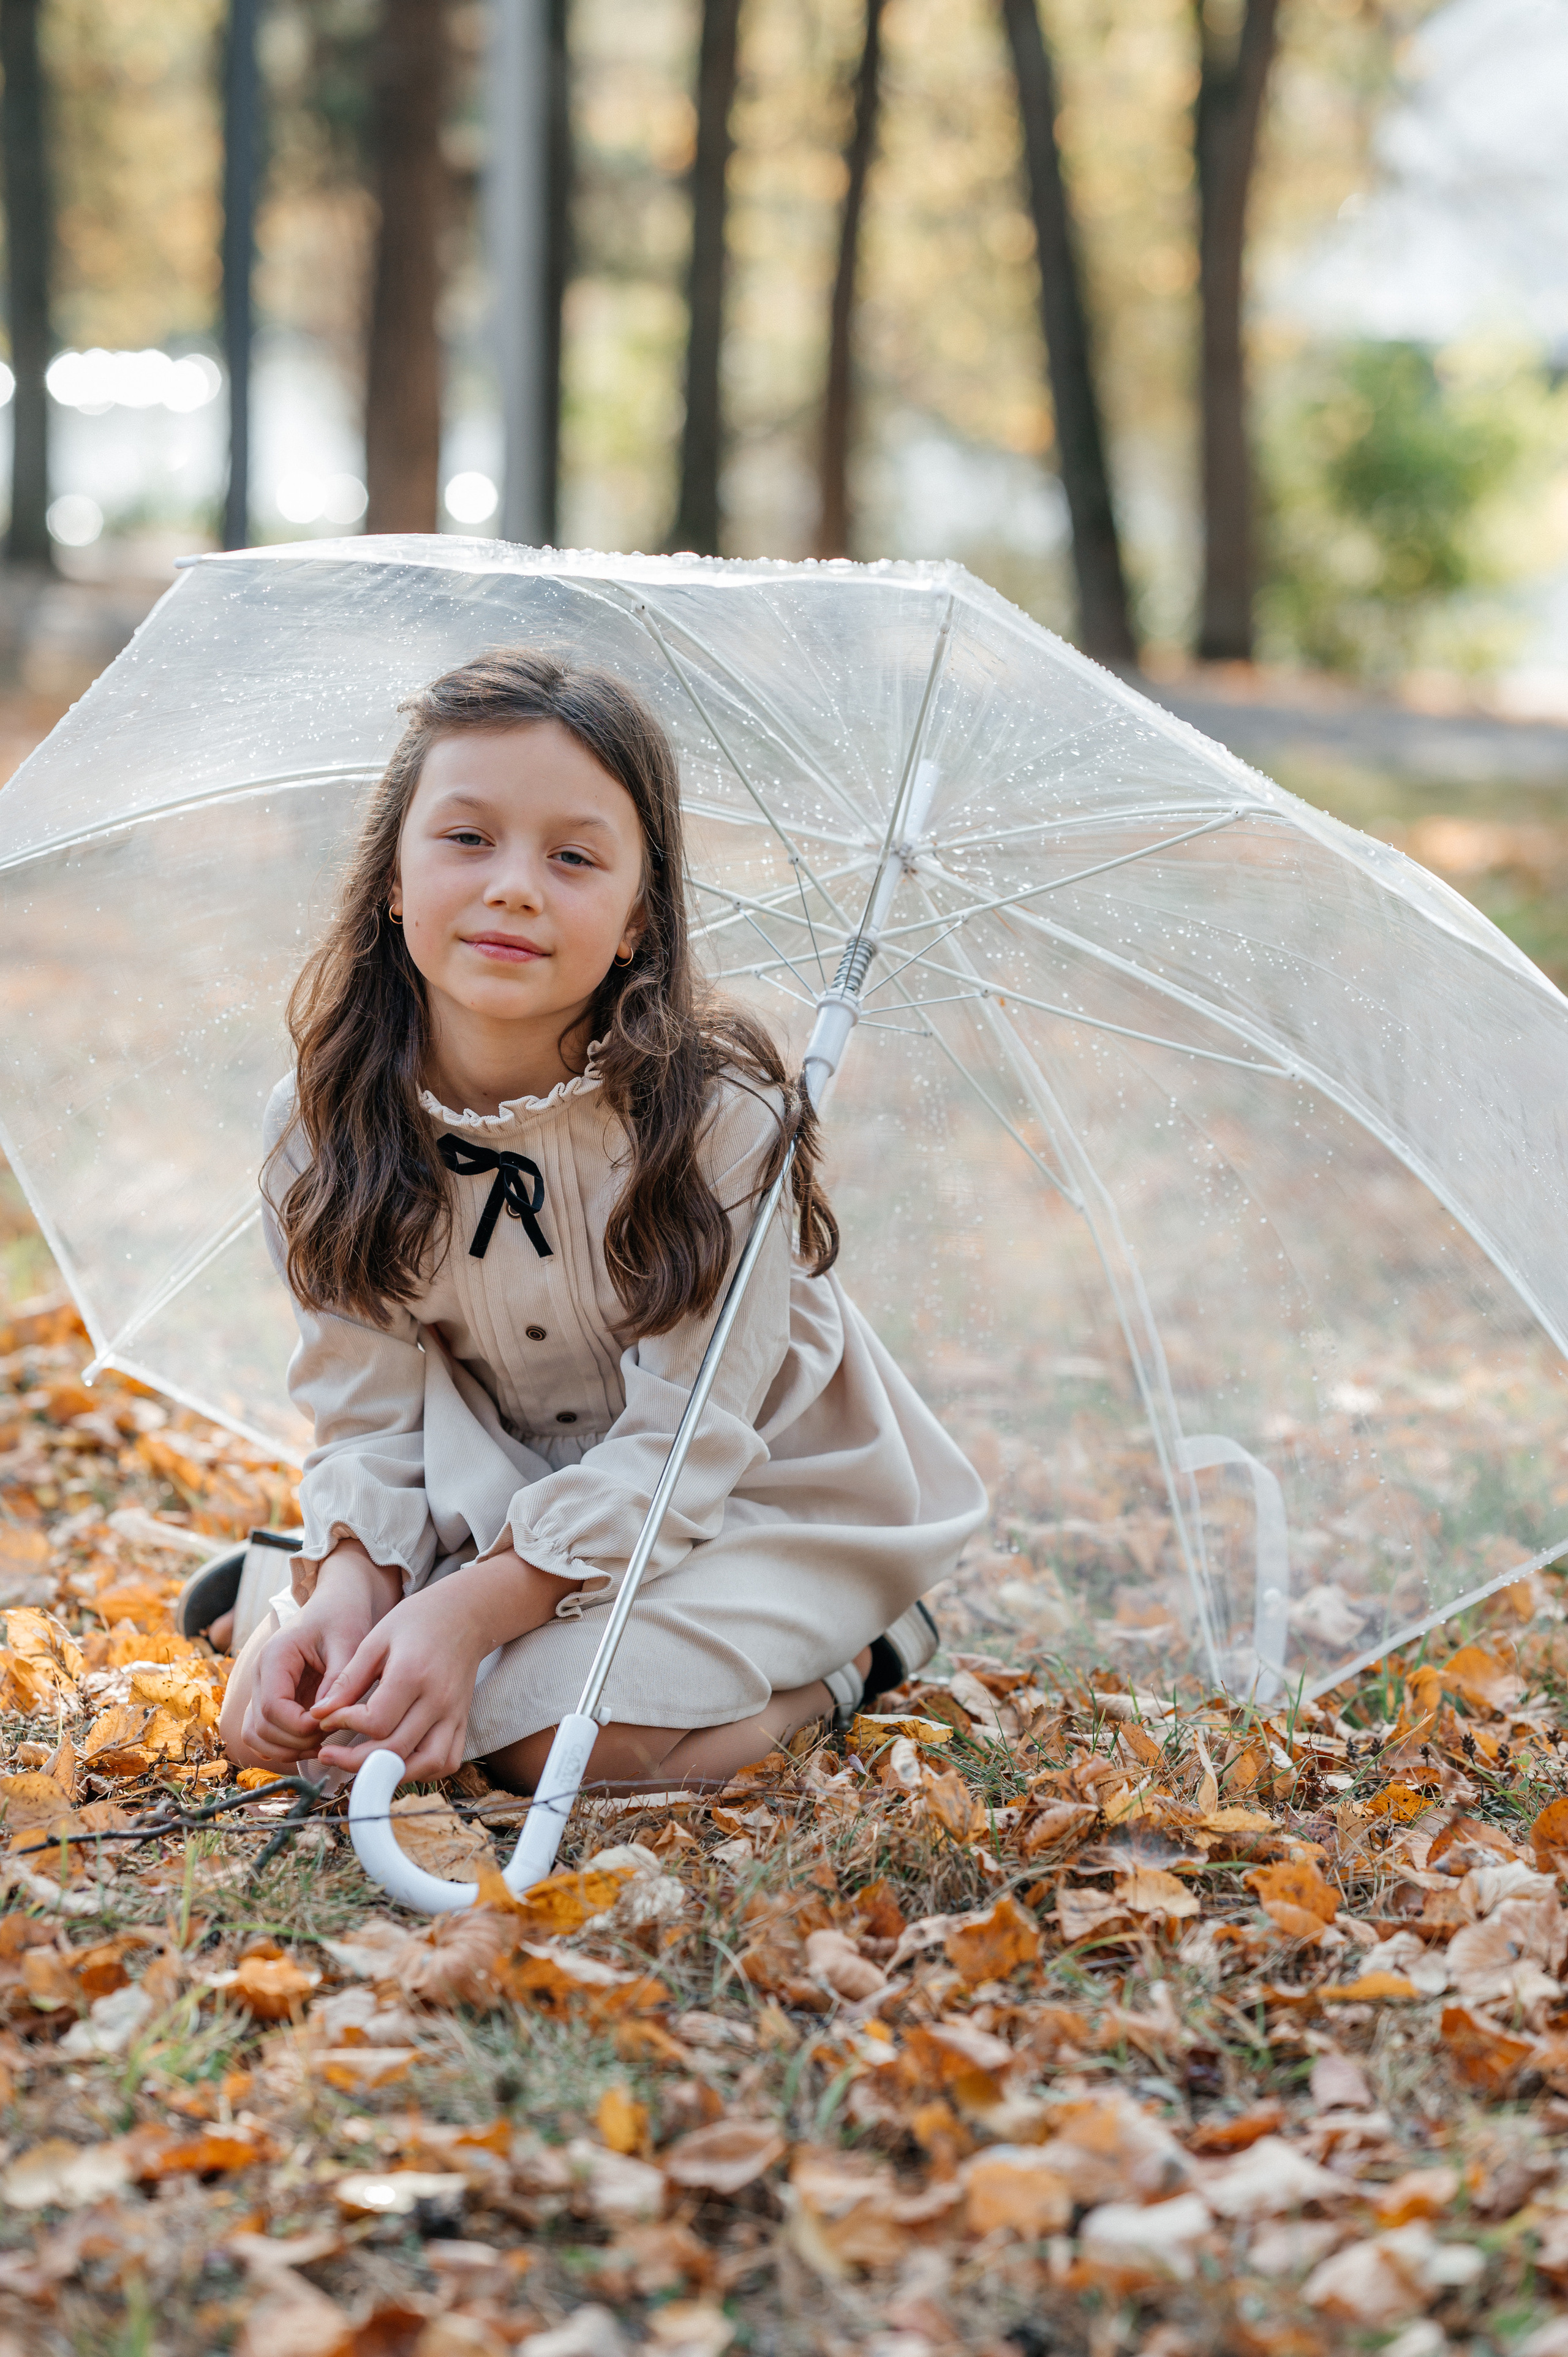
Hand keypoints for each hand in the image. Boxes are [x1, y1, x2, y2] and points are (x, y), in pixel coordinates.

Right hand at [233, 1541, 398, 1767]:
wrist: (338, 1603)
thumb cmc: (344, 1617)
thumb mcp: (349, 1642)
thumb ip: (338, 1680)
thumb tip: (326, 1717)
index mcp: (275, 1657)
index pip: (273, 1707)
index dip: (301, 1727)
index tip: (331, 1723)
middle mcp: (261, 1674)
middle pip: (261, 1727)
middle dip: (297, 1741)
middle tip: (331, 1733)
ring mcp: (262, 1688)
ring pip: (256, 1736)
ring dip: (288, 1749)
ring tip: (323, 1740)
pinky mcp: (271, 1699)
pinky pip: (264, 1734)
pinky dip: (284, 1746)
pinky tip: (314, 1741)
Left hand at [310, 1581, 488, 1778]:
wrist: (466, 1615)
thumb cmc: (418, 1621)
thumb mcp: (377, 1639)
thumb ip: (350, 1678)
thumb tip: (320, 1714)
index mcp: (413, 1674)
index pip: (376, 1722)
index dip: (344, 1725)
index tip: (326, 1718)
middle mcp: (438, 1700)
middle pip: (395, 1750)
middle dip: (354, 1759)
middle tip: (328, 1753)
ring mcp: (454, 1714)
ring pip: (425, 1765)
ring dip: (391, 1773)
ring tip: (361, 1765)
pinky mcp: (462, 1722)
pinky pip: (446, 1762)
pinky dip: (421, 1771)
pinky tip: (396, 1763)